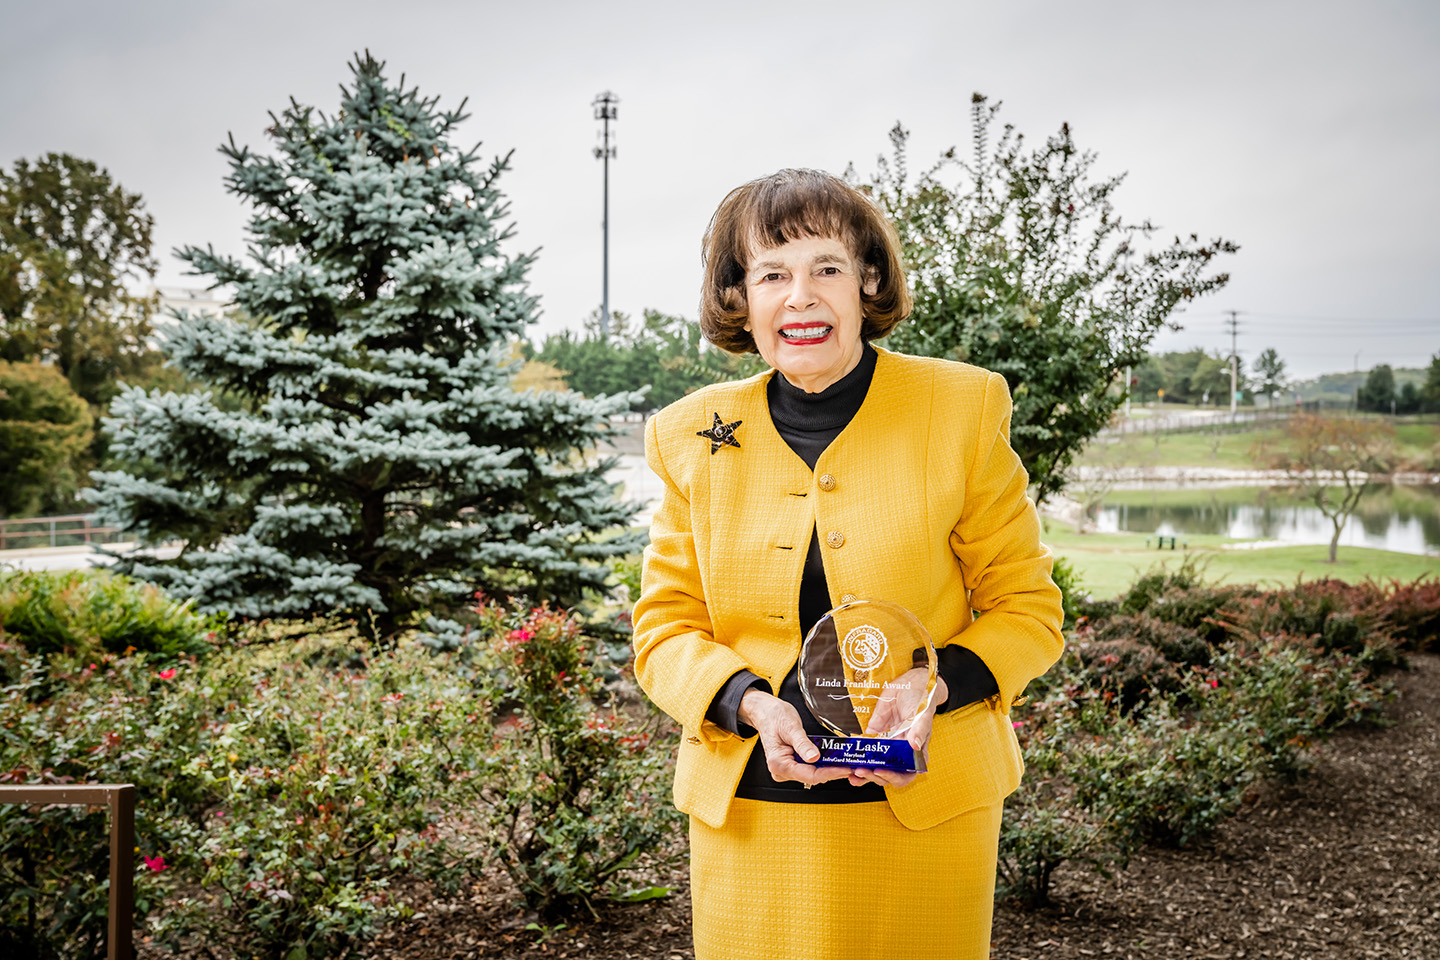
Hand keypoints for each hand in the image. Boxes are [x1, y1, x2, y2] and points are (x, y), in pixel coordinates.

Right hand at [738, 688, 854, 786]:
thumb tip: (815, 758)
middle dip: (832, 772)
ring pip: (812, 774)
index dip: (830, 773)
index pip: (809, 775)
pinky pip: (809, 768)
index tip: (845, 768)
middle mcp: (781, 771)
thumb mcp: (791, 727)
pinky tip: (834, 760)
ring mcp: (786, 769)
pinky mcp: (791, 765)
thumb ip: (803, 744)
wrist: (764, 712)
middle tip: (852, 766)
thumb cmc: (774, 717)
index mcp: (778, 764)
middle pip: (812, 777)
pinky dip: (822, 764)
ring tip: (846, 763)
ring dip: (829, 769)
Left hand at [846, 670, 948, 789]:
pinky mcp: (875, 733)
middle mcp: (900, 751)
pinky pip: (865, 748)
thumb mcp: (923, 714)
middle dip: (873, 776)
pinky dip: (856, 755)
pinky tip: (847, 758)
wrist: (912, 682)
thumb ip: (919, 730)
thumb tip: (914, 745)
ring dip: (863, 771)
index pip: (905, 774)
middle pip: (887, 773)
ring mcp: (887, 744)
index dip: (892, 777)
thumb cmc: (923, 700)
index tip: (880, 771)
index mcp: (915, 752)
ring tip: (851, 772)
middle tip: (861, 771)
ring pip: (874, 765)